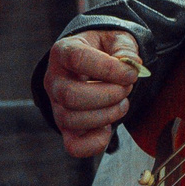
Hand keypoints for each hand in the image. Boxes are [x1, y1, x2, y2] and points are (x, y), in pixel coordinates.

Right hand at [44, 29, 144, 157]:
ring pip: (72, 120)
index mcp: (63, 52)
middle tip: (127, 88)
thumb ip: (125, 48)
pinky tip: (109, 127)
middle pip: (70, 95)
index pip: (77, 59)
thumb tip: (131, 65)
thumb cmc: (104, 50)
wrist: (94, 64)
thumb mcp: (116, 38)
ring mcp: (57, 106)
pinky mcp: (66, 129)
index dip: (108, 68)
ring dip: (107, 115)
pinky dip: (96, 142)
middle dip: (108, 95)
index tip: (131, 73)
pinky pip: (74, 147)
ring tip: (122, 102)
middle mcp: (53, 80)